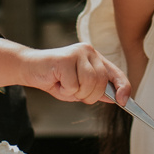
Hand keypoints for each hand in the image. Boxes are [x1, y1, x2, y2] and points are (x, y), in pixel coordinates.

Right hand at [0, 38, 130, 103]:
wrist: (30, 68)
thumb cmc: (55, 78)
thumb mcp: (79, 87)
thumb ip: (96, 90)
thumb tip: (116, 98)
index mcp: (95, 57)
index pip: (116, 73)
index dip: (123, 87)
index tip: (124, 101)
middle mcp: (89, 51)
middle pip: (101, 82)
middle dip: (90, 95)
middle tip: (74, 93)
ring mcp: (77, 53)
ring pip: (89, 83)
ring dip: (76, 93)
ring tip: (64, 86)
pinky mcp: (65, 58)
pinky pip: (72, 85)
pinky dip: (64, 91)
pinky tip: (56, 82)